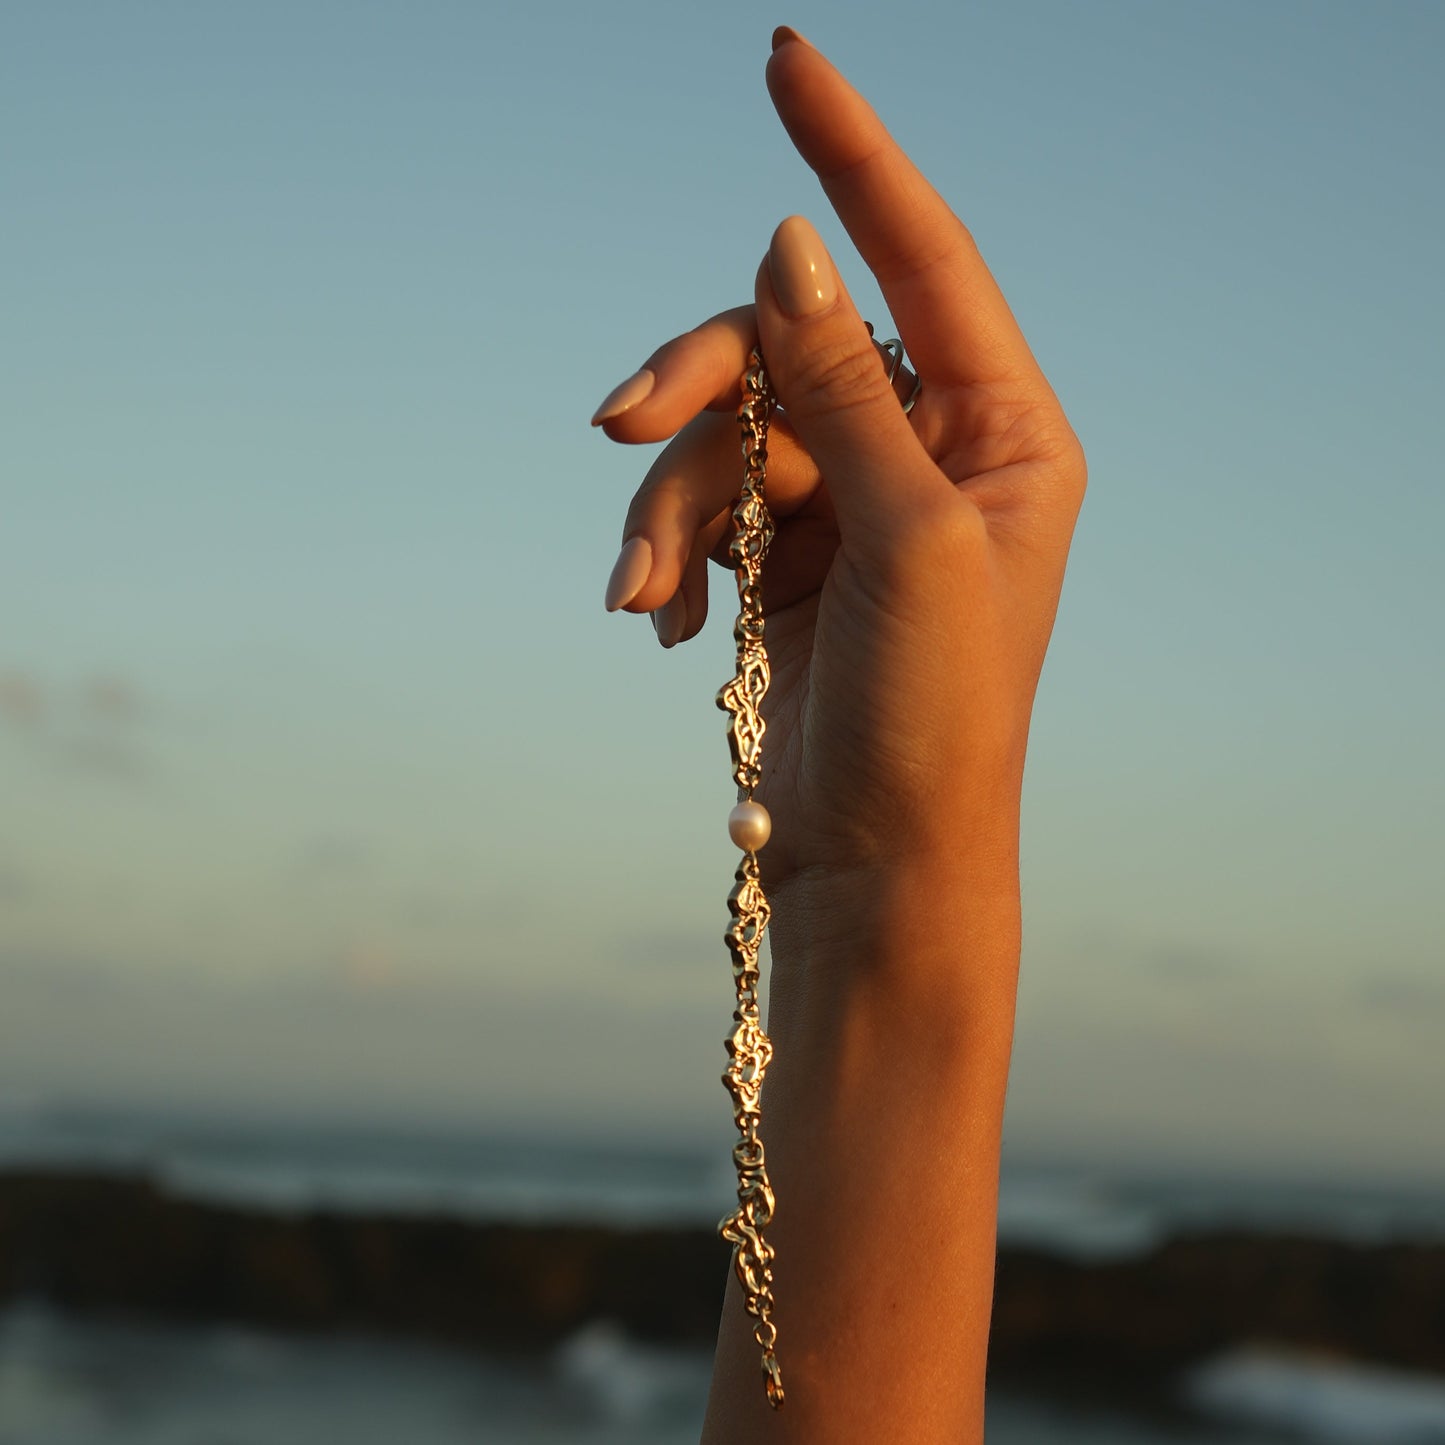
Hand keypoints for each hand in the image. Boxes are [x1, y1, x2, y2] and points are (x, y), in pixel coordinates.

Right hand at [596, 31, 1084, 924]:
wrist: (879, 858)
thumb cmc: (931, 716)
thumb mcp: (902, 540)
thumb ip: (844, 390)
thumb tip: (788, 247)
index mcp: (1003, 433)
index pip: (924, 257)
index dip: (855, 156)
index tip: (785, 58)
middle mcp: (929, 453)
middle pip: (787, 347)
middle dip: (698, 388)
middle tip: (611, 429)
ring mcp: (851, 504)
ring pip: (727, 435)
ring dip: (667, 508)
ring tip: (642, 599)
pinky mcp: (786, 558)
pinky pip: (703, 505)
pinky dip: (669, 552)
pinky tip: (662, 626)